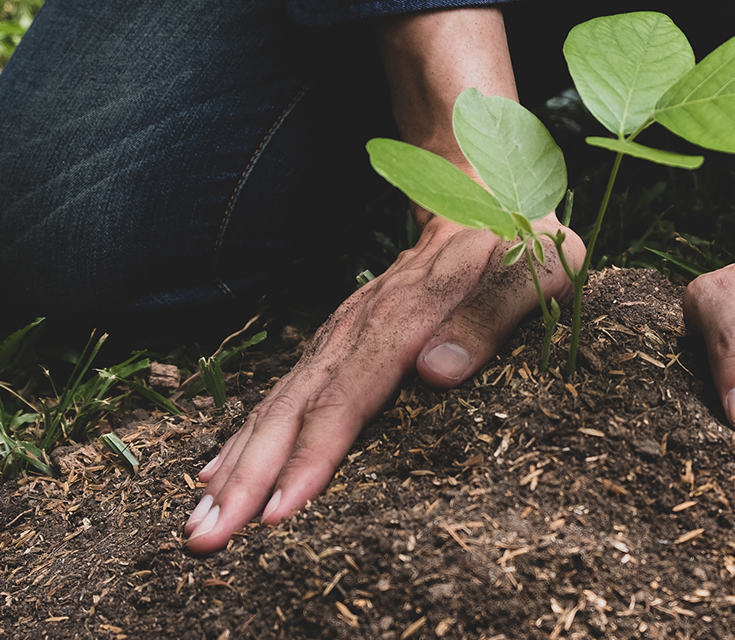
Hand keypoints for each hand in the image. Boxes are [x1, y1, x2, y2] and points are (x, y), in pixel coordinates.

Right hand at [183, 214, 583, 552]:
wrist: (481, 195)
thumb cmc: (521, 245)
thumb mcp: (536, 270)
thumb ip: (492, 316)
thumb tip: (438, 372)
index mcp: (409, 314)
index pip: (350, 396)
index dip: (313, 456)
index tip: (281, 510)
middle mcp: (360, 327)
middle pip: (295, 410)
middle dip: (249, 478)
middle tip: (207, 539)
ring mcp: (342, 333)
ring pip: (278, 406)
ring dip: (236, 467)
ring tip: (198, 527)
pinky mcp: (337, 342)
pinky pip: (283, 395)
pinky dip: (245, 437)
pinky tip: (213, 477)